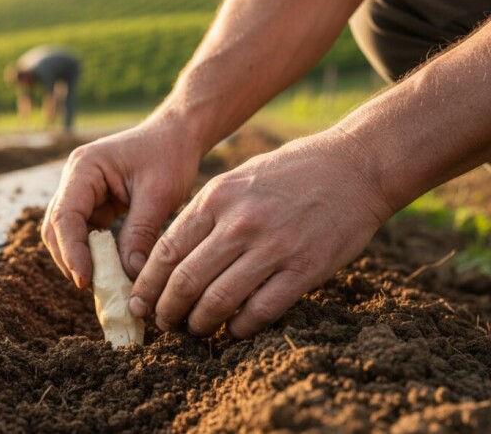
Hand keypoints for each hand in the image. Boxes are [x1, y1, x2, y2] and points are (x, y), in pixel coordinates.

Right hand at [42, 117, 204, 287]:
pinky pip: (84, 234)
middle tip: (94, 288)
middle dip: (71, 260)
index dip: (72, 252)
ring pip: (65, 234)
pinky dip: (93, 254)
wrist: (178, 135)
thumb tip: (129, 276)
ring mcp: (81, 192)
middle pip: (56, 228)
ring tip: (103, 284)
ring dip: (79, 259)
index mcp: (84, 169)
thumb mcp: (159, 194)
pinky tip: (110, 271)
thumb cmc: (170, 155)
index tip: (86, 280)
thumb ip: (140, 233)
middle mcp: (74, 179)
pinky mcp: (93, 203)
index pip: (65, 216)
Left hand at [129, 130, 393, 337]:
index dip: (148, 284)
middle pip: (186, 280)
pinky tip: (234, 329)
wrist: (355, 166)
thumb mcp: (236, 179)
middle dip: (167, 310)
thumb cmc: (290, 172)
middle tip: (163, 323)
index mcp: (216, 198)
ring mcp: (273, 247)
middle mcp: (239, 223)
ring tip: (195, 329)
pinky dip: (241, 327)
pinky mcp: (305, 268)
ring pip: (219, 301)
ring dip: (200, 323)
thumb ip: (205, 214)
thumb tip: (169, 256)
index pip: (167, 251)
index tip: (140, 302)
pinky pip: (261, 310)